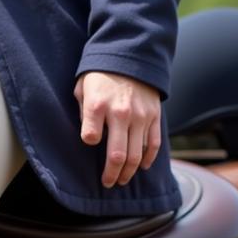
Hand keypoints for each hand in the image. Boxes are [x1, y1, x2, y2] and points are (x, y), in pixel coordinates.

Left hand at [74, 71, 162, 187]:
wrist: (131, 55)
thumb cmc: (101, 75)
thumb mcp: (83, 87)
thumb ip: (83, 112)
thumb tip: (89, 137)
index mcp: (98, 105)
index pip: (90, 136)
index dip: (89, 143)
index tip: (91, 143)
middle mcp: (120, 113)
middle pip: (117, 155)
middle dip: (111, 174)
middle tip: (108, 183)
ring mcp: (140, 116)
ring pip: (136, 155)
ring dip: (128, 172)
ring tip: (122, 179)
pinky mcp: (154, 116)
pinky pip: (153, 144)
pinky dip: (148, 159)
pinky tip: (141, 167)